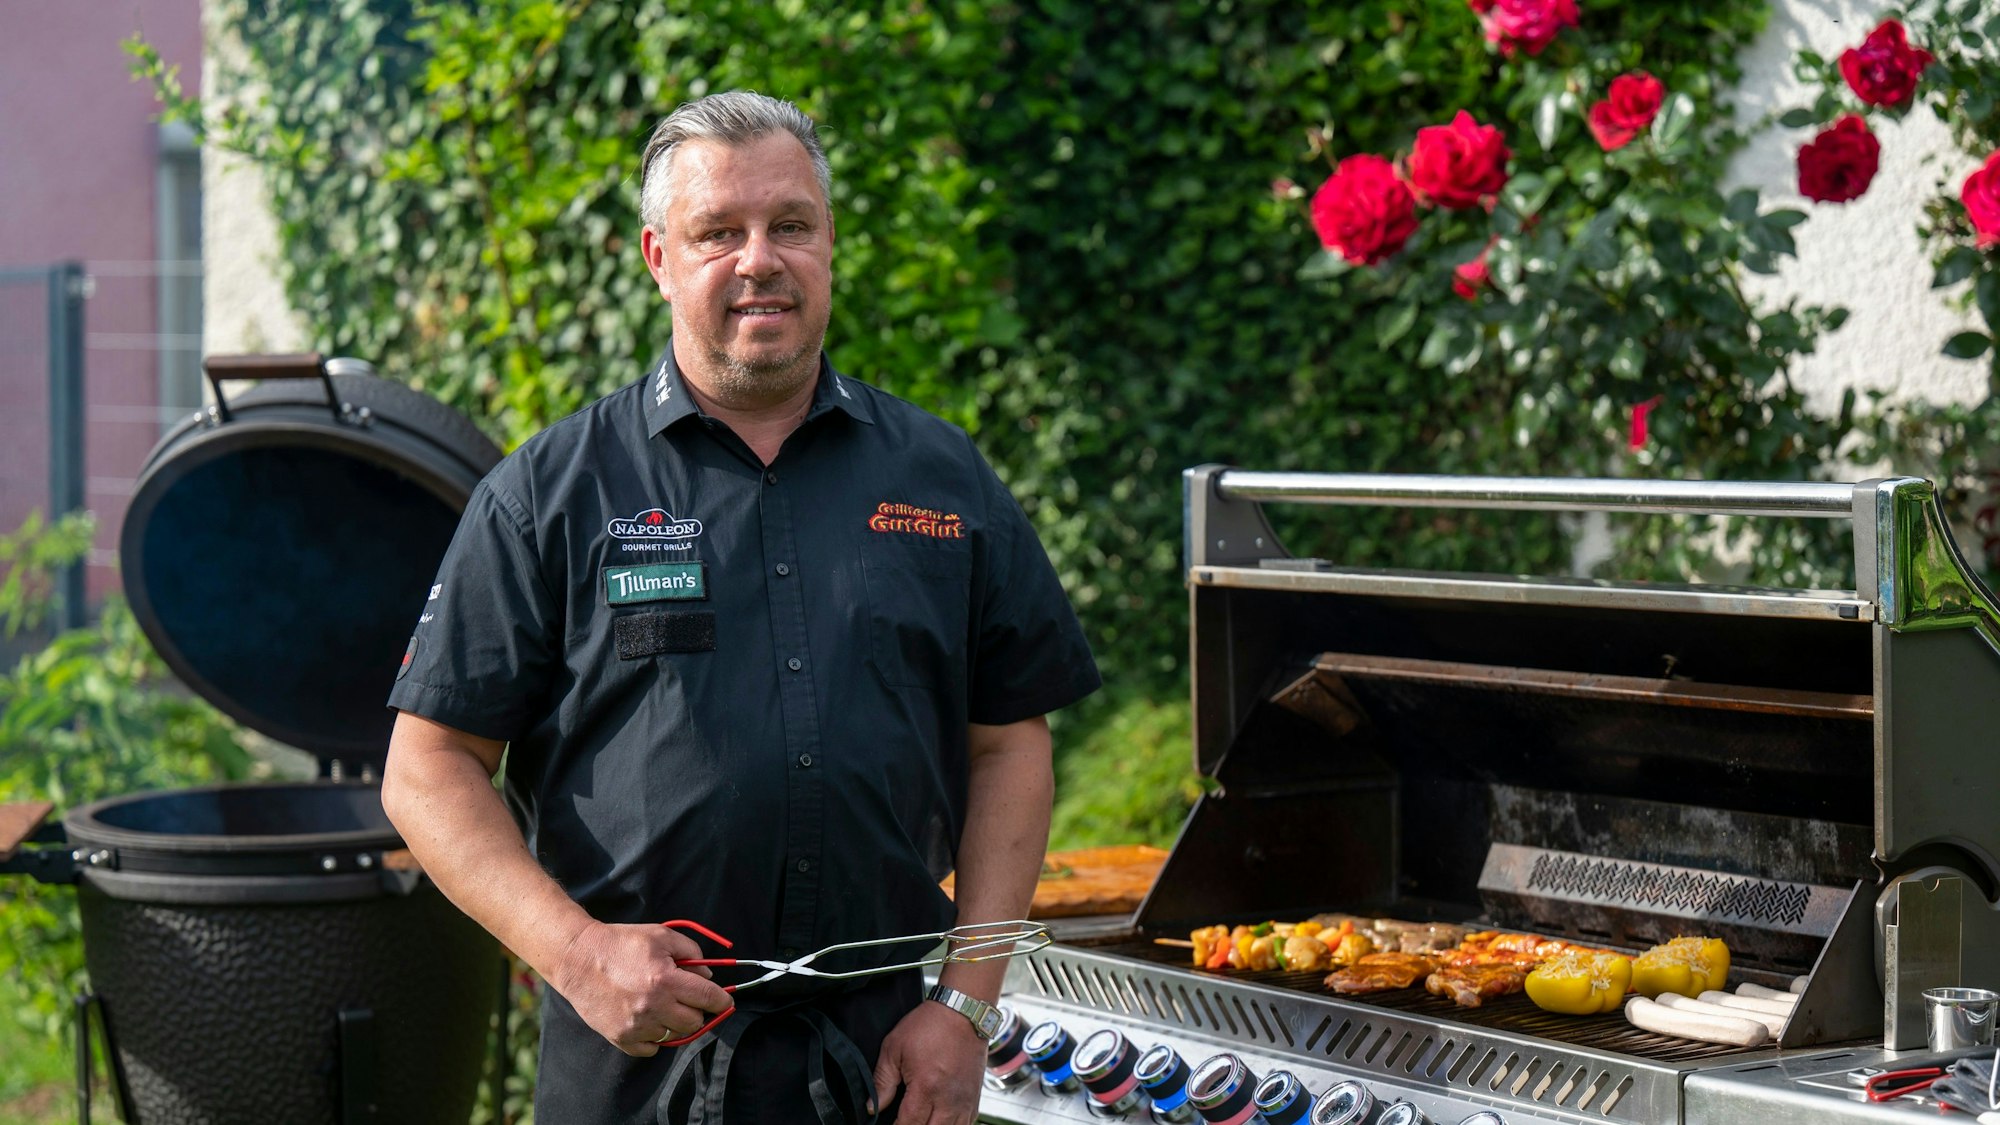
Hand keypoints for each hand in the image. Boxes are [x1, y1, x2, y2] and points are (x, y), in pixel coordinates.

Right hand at [549, 921, 733, 1056]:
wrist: (578, 959)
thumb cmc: (621, 944)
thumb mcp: (661, 936)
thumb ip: (691, 952)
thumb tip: (707, 975)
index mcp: (666, 980)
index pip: (708, 998)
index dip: (722, 1000)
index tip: (724, 1001)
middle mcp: (653, 1006)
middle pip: (695, 1022)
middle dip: (696, 1010)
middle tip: (686, 998)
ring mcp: (636, 1026)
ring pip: (674, 1036)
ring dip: (674, 1022)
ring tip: (662, 1005)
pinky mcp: (620, 1038)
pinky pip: (651, 1049)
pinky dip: (654, 1037)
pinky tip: (647, 1018)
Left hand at [871, 999, 984, 1123]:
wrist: (963, 1012)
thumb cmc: (930, 1025)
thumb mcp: (894, 1047)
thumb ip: (882, 1081)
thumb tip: (872, 1107)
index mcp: (926, 1087)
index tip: (889, 1124)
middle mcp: (948, 1100)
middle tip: (905, 1120)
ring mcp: (964, 1101)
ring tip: (921, 1119)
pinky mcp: (975, 1098)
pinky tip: (939, 1120)